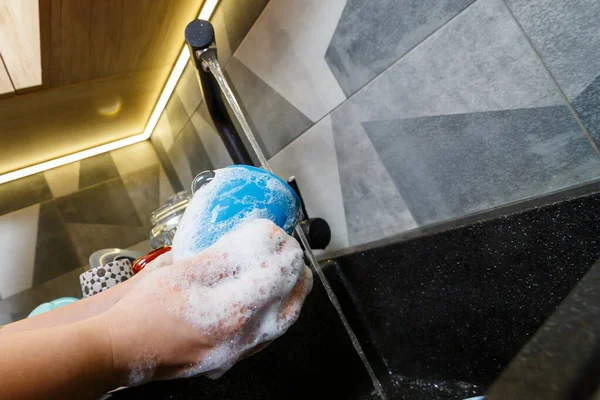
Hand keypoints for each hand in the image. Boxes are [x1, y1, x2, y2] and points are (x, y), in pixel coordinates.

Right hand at [101, 219, 312, 384]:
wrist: (123, 350)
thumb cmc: (146, 311)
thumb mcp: (183, 271)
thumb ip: (224, 255)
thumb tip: (253, 239)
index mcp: (232, 311)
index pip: (275, 274)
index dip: (282, 250)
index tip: (281, 234)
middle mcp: (242, 336)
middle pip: (289, 301)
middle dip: (297, 271)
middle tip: (293, 250)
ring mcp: (238, 351)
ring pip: (283, 322)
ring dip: (294, 295)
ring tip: (295, 275)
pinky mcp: (230, 358)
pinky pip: (268, 337)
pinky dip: (279, 315)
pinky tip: (274, 303)